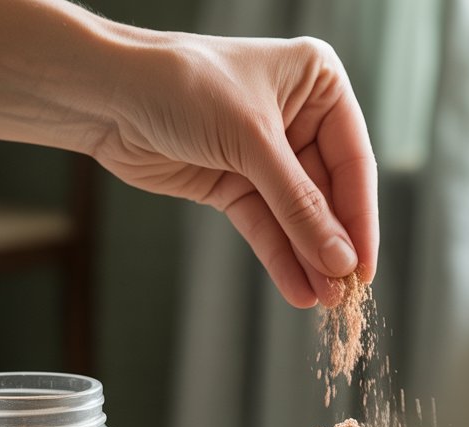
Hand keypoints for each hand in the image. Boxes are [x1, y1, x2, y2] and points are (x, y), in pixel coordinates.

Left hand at [94, 35, 378, 307]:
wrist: (103, 93)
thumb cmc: (180, 85)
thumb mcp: (252, 142)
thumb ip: (299, 205)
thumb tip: (341, 260)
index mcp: (318, 83)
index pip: (353, 160)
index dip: (361, 217)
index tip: (365, 266)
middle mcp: (298, 116)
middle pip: (328, 194)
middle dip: (333, 245)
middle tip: (345, 294)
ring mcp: (266, 153)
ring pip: (297, 217)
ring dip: (310, 259)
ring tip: (325, 301)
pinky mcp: (234, 183)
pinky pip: (266, 227)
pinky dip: (281, 259)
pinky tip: (298, 290)